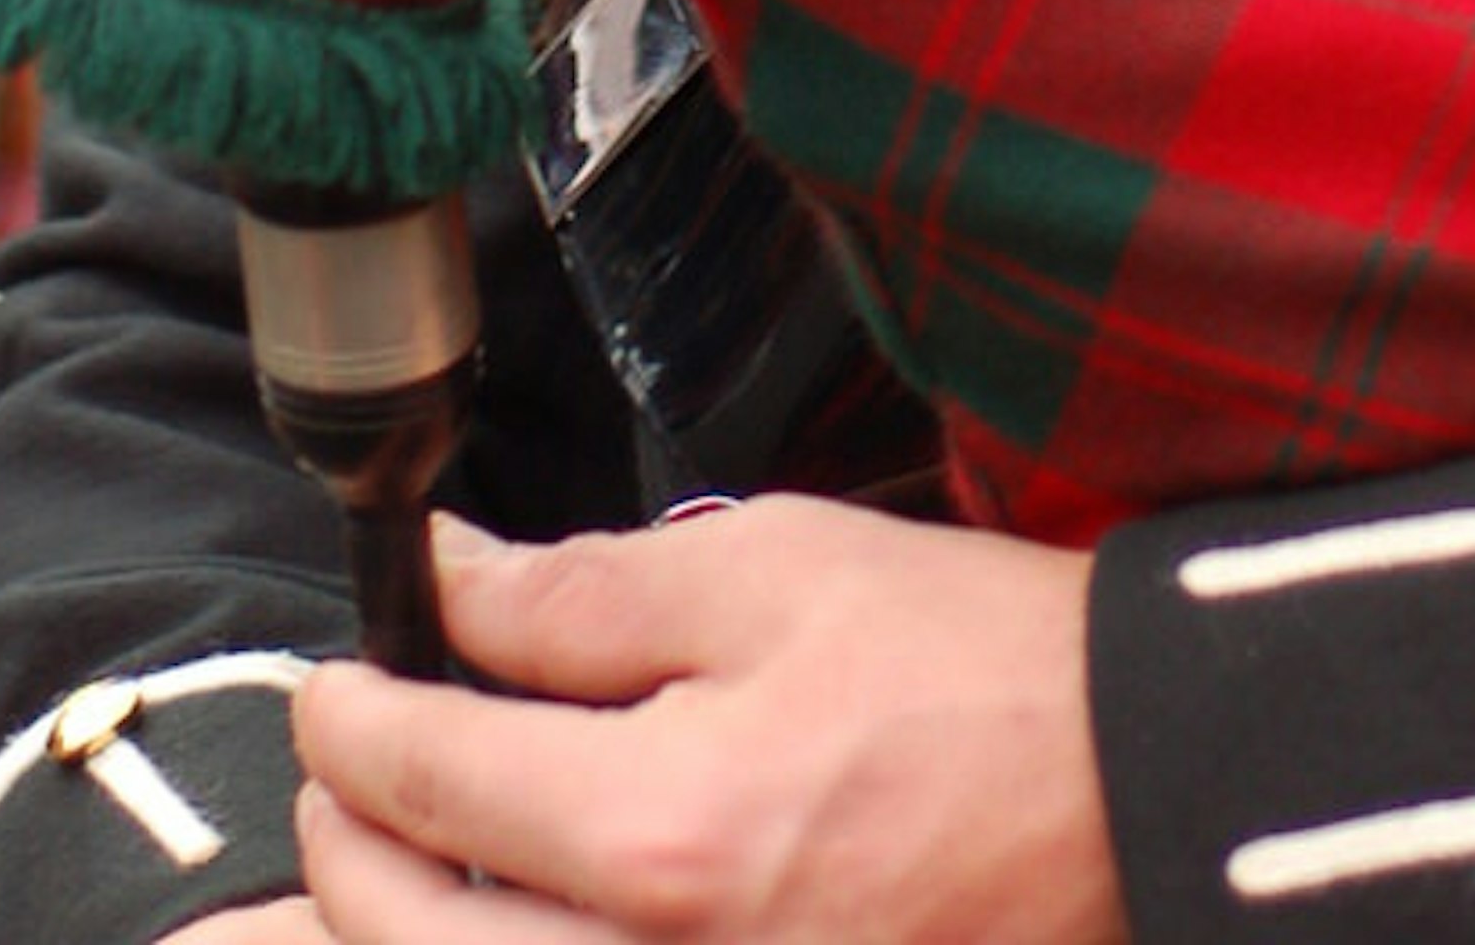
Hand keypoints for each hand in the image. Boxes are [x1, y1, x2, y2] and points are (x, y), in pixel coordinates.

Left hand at [287, 497, 1117, 944]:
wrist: (1133, 789)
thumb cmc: (977, 668)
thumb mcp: (777, 567)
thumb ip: (585, 587)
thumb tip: (451, 580)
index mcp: (662, 835)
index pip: (429, 771)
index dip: (354, 713)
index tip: (341, 678)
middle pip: (408, 931)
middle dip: (346, 842)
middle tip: (346, 772)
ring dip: (388, 933)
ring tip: (379, 872)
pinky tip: (490, 916)